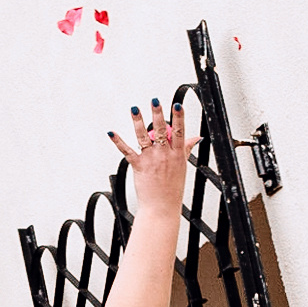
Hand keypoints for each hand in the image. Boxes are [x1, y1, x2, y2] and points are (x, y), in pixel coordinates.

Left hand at [111, 97, 195, 216]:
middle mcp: (165, 155)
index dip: (179, 117)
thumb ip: (186, 149)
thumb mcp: (183, 166)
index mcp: (178, 154)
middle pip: (162, 130)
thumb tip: (196, 138)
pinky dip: (118, 141)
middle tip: (155, 100)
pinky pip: (127, 151)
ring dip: (138, 122)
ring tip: (135, 108)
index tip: (177, 104)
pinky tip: (111, 133)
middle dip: (158, 114)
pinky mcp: (138, 166)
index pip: (180, 132)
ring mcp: (151, 160)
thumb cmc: (172, 187)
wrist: (161, 206)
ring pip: (143, 137)